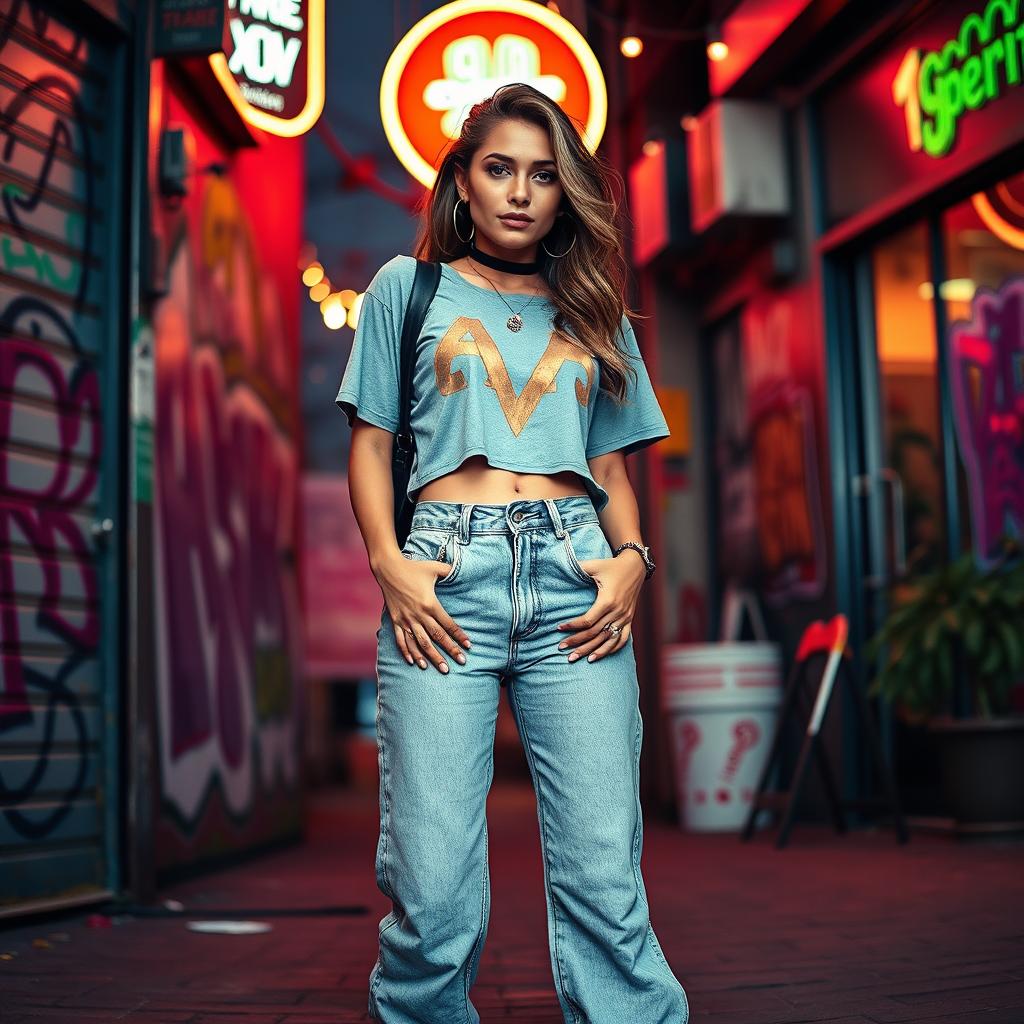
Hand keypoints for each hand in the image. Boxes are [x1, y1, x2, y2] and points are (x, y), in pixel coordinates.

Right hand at [375, 551, 471, 672]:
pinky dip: (407, 652)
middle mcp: (418, 614)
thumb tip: (462, 570)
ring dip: (431, 657)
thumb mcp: (435, 567)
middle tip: (461, 662)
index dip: (459, 635)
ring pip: (420, 643)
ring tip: (442, 668)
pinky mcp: (395, 620)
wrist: (388, 568)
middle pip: (436, 637)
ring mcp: (406, 619)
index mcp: (430, 603)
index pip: (448, 624)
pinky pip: (401, 640)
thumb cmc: (414, 567)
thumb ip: (449, 571)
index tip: (468, 646)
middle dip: (450, 650)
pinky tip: (415, 663)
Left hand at [557, 550, 645, 662]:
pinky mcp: (629, 619)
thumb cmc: (611, 566)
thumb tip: (559, 567)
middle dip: (577, 642)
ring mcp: (625, 617)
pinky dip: (610, 649)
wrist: (635, 566)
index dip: (572, 626)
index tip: (558, 628)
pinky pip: (622, 639)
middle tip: (561, 648)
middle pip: (595, 633)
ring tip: (575, 657)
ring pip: (607, 640)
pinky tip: (596, 656)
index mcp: (608, 600)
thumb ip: (578, 568)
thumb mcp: (594, 565)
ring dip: (591, 650)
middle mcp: (618, 612)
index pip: (587, 620)